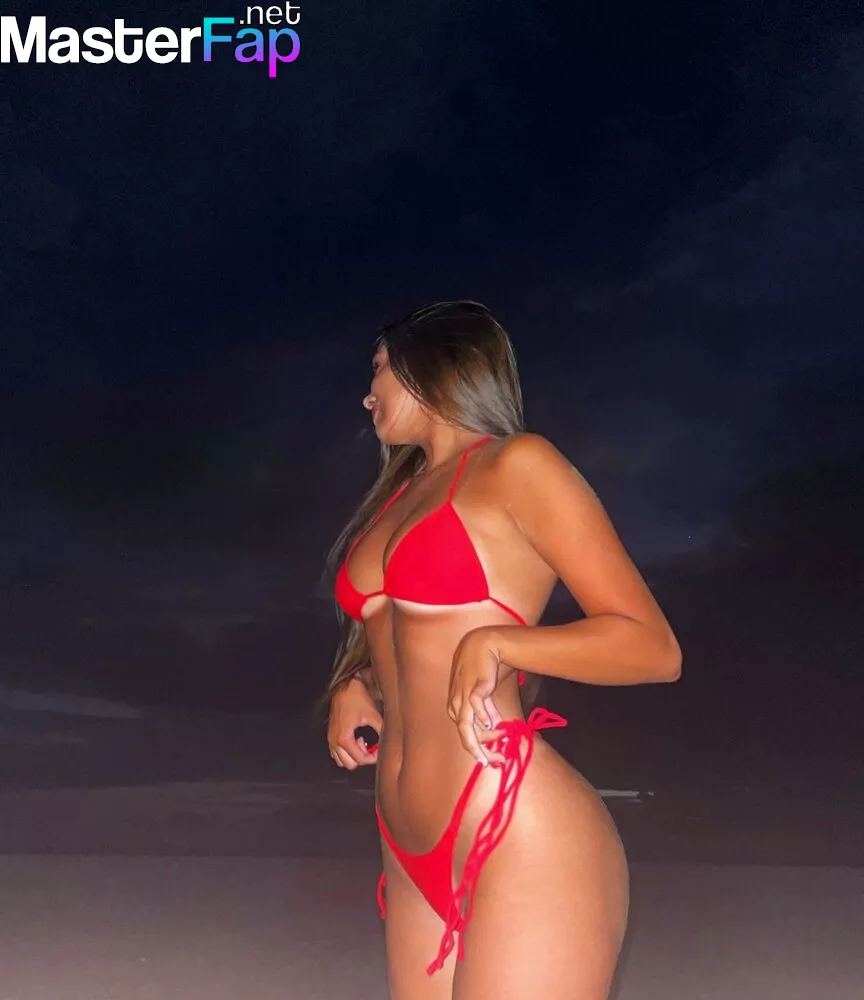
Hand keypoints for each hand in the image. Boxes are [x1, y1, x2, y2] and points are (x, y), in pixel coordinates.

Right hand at [327, 677, 382, 769]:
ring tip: (364, 743)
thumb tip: (389, 742)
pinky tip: (356, 739)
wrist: (345, 685)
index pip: (360, 759)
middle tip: (372, 748)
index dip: (373, 758)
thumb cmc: (356, 697)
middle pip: (349, 764)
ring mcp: (331, 737)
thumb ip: (382, 731)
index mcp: (344, 738)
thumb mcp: (373, 715)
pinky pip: (336, 751)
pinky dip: (346, 750)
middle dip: (362, 758)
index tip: (380, 752)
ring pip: (340, 760)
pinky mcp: (331, 732)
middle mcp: (334, 740)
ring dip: (353, 755)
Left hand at [448, 628, 506, 766]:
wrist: (483, 644)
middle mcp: (456, 704)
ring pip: (465, 724)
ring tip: (497, 746)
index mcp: (456, 709)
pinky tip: (492, 723)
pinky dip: (481, 716)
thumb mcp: (484, 694)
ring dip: (482, 738)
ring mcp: (463, 695)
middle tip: (495, 761)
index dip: (480, 749)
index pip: (465, 736)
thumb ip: (489, 711)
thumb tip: (497, 727)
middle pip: (464, 735)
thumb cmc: (480, 670)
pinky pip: (474, 704)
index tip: (494, 760)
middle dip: (479, 751)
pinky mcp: (475, 685)